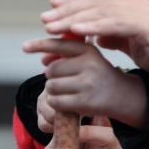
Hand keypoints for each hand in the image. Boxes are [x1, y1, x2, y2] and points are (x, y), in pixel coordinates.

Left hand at [24, 38, 148, 126]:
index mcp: (88, 50)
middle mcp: (89, 64)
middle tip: (63, 82)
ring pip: (51, 86)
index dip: (39, 45)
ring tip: (66, 92)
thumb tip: (42, 58)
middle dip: (52, 77)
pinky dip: (56, 103)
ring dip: (52, 92)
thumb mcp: (88, 59)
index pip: (58, 45)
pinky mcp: (84, 102)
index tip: (24, 47)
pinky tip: (66, 103)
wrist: (123, 96)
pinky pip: (56, 102)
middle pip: (51, 70)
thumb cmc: (99, 76)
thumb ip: (65, 55)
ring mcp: (87, 83)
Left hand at [32, 0, 148, 85]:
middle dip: (67, 9)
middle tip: (45, 16)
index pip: (99, 3)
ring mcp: (140, 14)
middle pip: (94, 3)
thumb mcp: (138, 46)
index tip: (54, 10)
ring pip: (100, 11)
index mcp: (133, 11)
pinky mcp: (145, 26)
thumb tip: (97, 35)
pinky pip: (114, 23)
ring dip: (73, 17)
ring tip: (52, 24)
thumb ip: (118, 38)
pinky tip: (75, 29)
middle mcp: (135, 7)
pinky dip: (93, 25)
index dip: (75, 5)